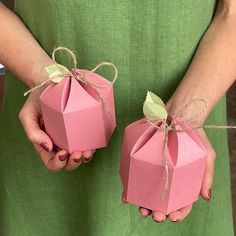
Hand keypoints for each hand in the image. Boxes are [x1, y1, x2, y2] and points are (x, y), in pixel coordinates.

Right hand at [19, 85, 94, 171]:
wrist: (50, 84)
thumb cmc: (37, 100)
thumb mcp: (28, 115)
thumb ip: (33, 132)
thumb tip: (48, 147)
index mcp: (46, 145)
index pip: (52, 162)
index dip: (58, 163)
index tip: (63, 153)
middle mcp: (60, 144)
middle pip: (68, 163)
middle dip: (74, 162)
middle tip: (78, 154)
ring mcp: (72, 138)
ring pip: (80, 156)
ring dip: (85, 158)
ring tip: (88, 151)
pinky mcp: (81, 130)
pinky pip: (88, 143)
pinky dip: (92, 146)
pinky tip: (93, 143)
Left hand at [136, 99, 214, 221]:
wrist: (177, 115)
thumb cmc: (194, 136)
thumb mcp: (206, 155)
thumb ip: (206, 175)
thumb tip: (206, 197)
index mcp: (183, 180)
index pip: (182, 202)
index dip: (178, 212)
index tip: (172, 217)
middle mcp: (167, 178)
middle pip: (162, 200)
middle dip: (157, 211)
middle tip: (154, 215)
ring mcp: (154, 170)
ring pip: (148, 192)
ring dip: (144, 203)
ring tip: (141, 209)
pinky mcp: (143, 162)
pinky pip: (136, 177)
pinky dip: (131, 188)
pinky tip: (127, 196)